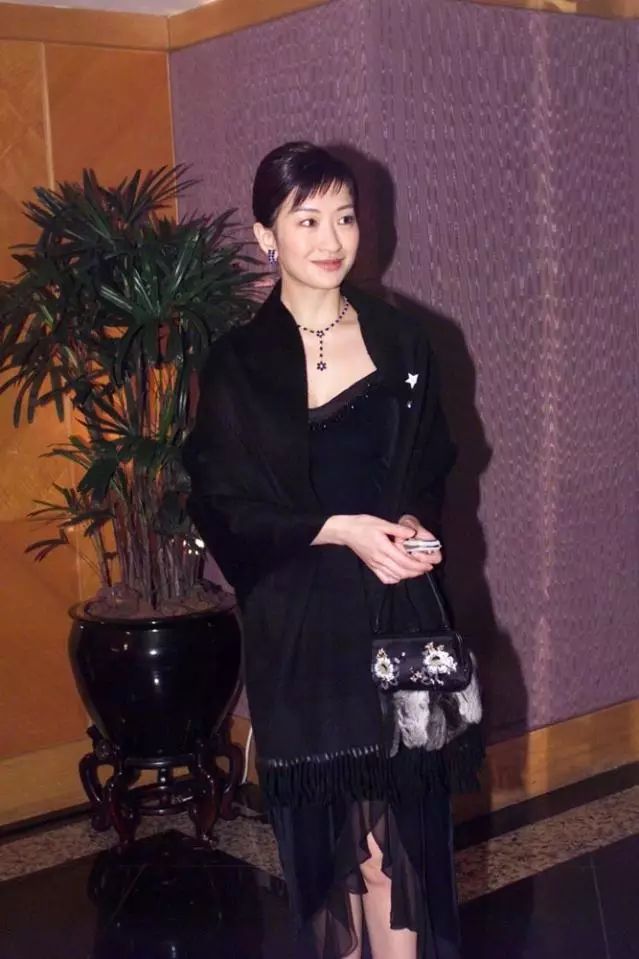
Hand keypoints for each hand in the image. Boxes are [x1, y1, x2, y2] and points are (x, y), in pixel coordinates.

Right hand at [315, 514, 438, 584]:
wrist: (346, 531)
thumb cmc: (363, 525)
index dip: (418, 565)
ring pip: (395, 576)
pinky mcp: (371, 566)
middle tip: (426, 568)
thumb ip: (397, 529)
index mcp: (383, 548)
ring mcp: (375, 565)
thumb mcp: (381, 523)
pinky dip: (395, 578)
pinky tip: (400, 574)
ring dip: (408, 575)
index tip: (428, 565)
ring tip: (417, 570)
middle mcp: (380, 559)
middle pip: (402, 571)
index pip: (404, 561)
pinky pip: (385, 577)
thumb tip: (412, 533)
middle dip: (417, 572)